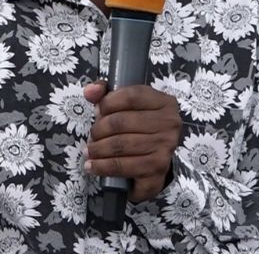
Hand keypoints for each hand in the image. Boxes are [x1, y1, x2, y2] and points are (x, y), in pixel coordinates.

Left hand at [83, 80, 181, 201]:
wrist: (156, 160)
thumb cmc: (140, 129)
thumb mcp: (128, 106)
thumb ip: (107, 94)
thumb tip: (90, 91)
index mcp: (164, 103)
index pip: (132, 96)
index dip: (109, 102)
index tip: (98, 110)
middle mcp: (169, 123)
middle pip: (122, 122)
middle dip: (99, 129)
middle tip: (92, 135)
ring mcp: (164, 147)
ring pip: (120, 145)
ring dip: (98, 149)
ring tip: (89, 150)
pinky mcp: (157, 169)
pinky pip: (122, 166)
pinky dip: (102, 167)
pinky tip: (93, 166)